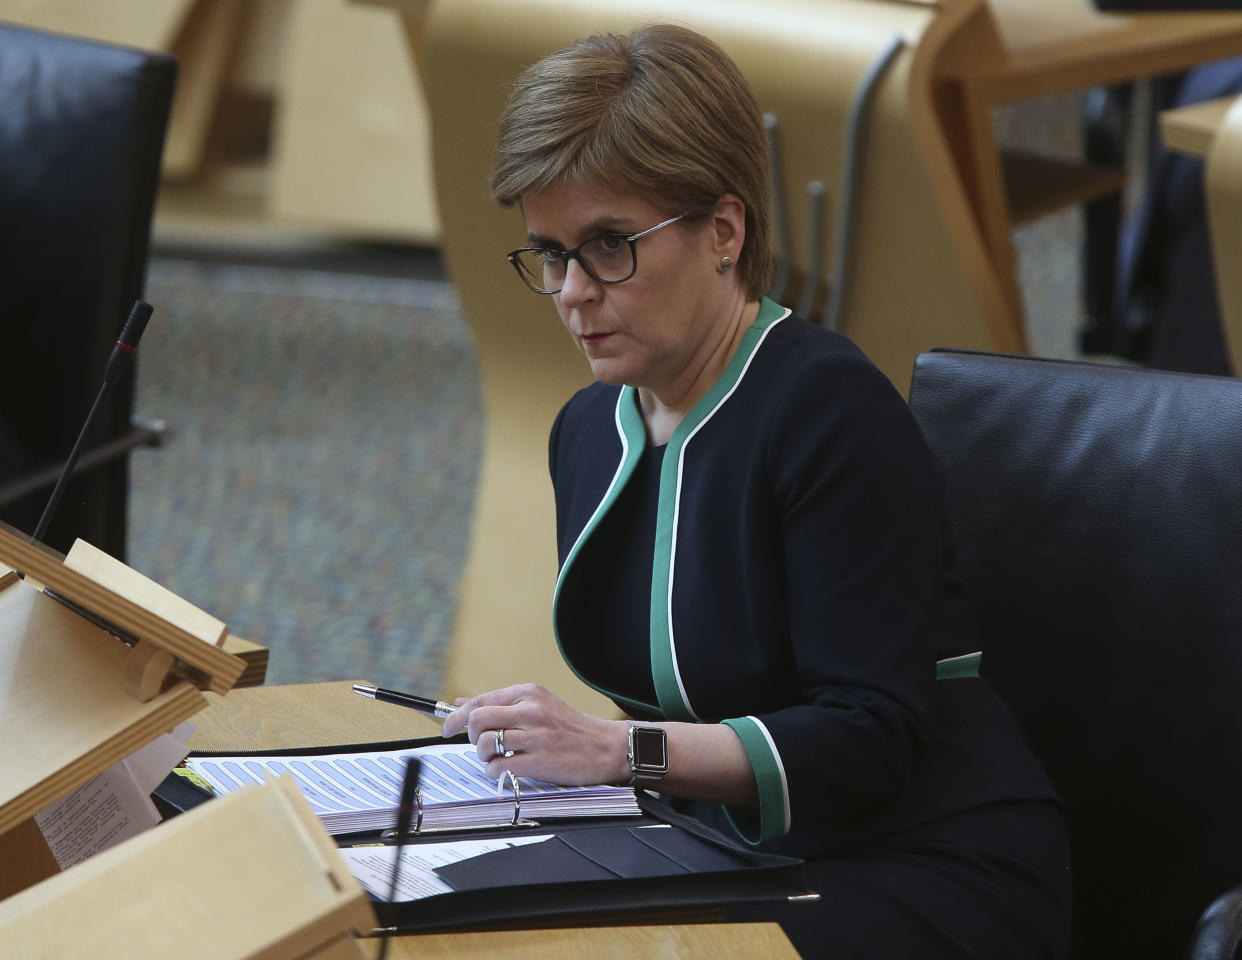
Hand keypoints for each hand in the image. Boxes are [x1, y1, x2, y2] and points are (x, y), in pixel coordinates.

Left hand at [441, 683, 629, 784]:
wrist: (605, 747)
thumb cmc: (570, 728)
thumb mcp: (538, 705)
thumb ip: (501, 704)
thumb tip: (463, 702)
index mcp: (529, 692)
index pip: (480, 700)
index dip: (456, 717)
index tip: (446, 728)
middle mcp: (531, 710)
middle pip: (478, 720)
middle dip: (472, 736)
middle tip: (483, 745)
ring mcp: (536, 736)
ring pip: (486, 744)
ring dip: (484, 756)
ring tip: (498, 757)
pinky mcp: (540, 760)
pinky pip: (499, 767)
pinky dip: (494, 771)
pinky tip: (505, 769)